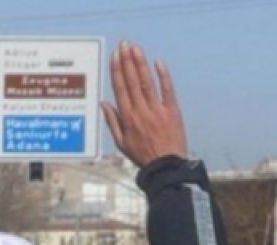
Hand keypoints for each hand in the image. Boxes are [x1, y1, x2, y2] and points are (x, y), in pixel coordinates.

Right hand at [101, 41, 187, 167]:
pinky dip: (163, 76)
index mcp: (128, 118)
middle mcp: (141, 111)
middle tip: (124, 45)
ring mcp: (157, 110)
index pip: (120, 89)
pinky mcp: (172, 111)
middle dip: (127, 62)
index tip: (115, 56)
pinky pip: (167, 90)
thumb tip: (105, 104)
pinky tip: (158, 63)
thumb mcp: (122, 143)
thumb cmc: (143, 156)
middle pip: (132, 82)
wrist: (166, 167)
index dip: (117, 71)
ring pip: (146, 83)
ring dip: (141, 64)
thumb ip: (113, 122)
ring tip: (136, 49)